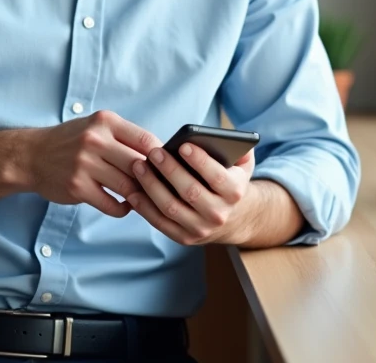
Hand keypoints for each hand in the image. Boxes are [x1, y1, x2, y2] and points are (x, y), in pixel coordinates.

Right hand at [22, 110, 161, 217]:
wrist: (31, 155)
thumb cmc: (71, 140)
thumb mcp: (96, 126)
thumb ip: (124, 136)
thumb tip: (160, 154)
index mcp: (105, 122)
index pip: (146, 139)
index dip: (161, 156)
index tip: (167, 166)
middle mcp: (95, 140)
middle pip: (139, 165)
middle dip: (152, 179)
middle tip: (160, 187)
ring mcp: (85, 164)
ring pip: (127, 186)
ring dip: (139, 196)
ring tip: (143, 198)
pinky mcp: (77, 187)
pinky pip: (111, 204)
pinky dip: (122, 208)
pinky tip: (124, 206)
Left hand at [127, 142, 255, 245]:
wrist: (232, 219)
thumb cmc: (230, 182)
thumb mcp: (242, 166)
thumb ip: (239, 149)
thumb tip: (223, 136)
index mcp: (235, 192)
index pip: (217, 177)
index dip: (200, 161)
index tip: (182, 145)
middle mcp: (219, 214)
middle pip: (190, 192)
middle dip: (170, 170)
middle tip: (154, 152)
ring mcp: (200, 228)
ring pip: (171, 208)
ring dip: (151, 186)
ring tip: (138, 166)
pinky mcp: (184, 238)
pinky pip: (160, 222)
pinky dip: (144, 207)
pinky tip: (133, 190)